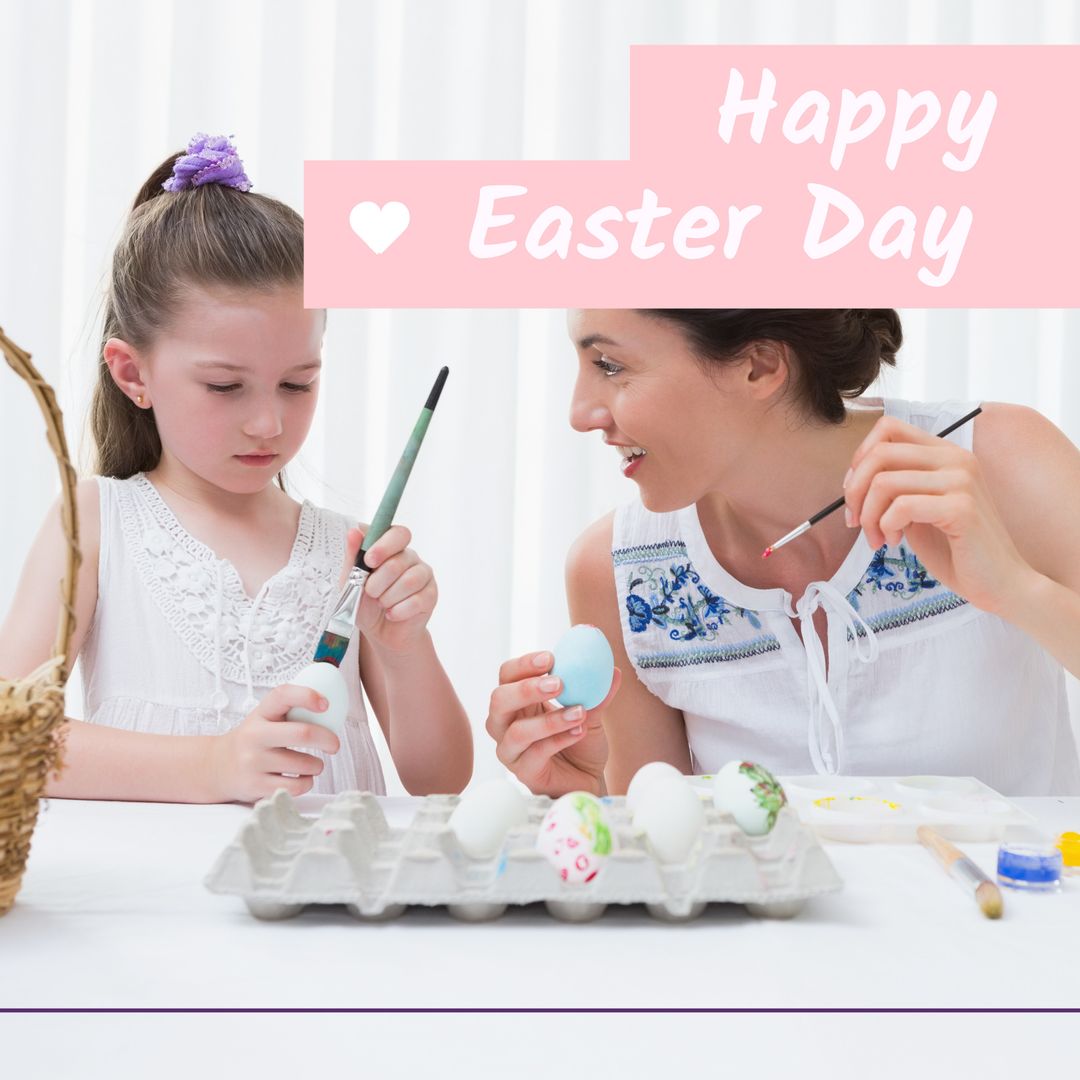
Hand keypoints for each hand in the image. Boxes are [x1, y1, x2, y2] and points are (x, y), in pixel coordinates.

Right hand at [207, 684, 340, 802]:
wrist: (217, 767)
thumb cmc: (254, 739)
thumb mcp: (265, 718)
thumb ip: (291, 710)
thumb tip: (330, 704)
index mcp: (261, 713)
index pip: (283, 694)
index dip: (307, 696)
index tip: (326, 703)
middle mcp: (255, 735)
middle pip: (303, 733)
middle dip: (328, 739)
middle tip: (334, 745)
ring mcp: (254, 762)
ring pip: (304, 764)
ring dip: (317, 766)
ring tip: (312, 764)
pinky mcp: (256, 786)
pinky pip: (297, 786)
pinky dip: (307, 782)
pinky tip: (301, 778)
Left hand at [345, 525, 436, 653]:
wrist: (379, 632)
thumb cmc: (365, 602)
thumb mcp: (350, 580)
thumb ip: (352, 555)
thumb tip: (354, 530)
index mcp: (392, 548)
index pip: (398, 533)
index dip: (384, 545)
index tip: (369, 560)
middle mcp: (410, 558)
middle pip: (400, 561)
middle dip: (379, 581)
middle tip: (370, 592)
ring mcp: (423, 576)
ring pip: (409, 581)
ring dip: (389, 597)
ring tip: (381, 604)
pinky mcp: (431, 595)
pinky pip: (417, 601)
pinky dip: (398, 611)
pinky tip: (391, 614)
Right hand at [486, 650, 621, 795]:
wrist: (588, 779)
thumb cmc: (580, 743)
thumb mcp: (590, 712)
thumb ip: (597, 692)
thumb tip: (614, 670)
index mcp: (517, 701)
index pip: (507, 675)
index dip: (524, 664)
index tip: (551, 657)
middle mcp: (505, 724)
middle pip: (499, 700)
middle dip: (527, 689)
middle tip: (558, 683)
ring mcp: (511, 751)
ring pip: (517, 731)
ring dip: (550, 720)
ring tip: (580, 712)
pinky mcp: (524, 773)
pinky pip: (535, 754)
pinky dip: (558, 740)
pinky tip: (579, 731)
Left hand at [843, 415, 1032, 613]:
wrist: (999, 581)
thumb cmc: (955, 548)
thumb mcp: (917, 509)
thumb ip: (895, 487)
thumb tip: (853, 480)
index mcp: (945, 453)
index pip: (888, 428)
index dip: (860, 458)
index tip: (855, 492)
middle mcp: (956, 459)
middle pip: (880, 453)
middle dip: (855, 491)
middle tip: (856, 521)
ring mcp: (961, 481)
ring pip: (884, 482)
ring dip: (869, 516)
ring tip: (878, 538)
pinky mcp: (961, 508)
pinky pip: (901, 507)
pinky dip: (886, 526)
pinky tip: (894, 541)